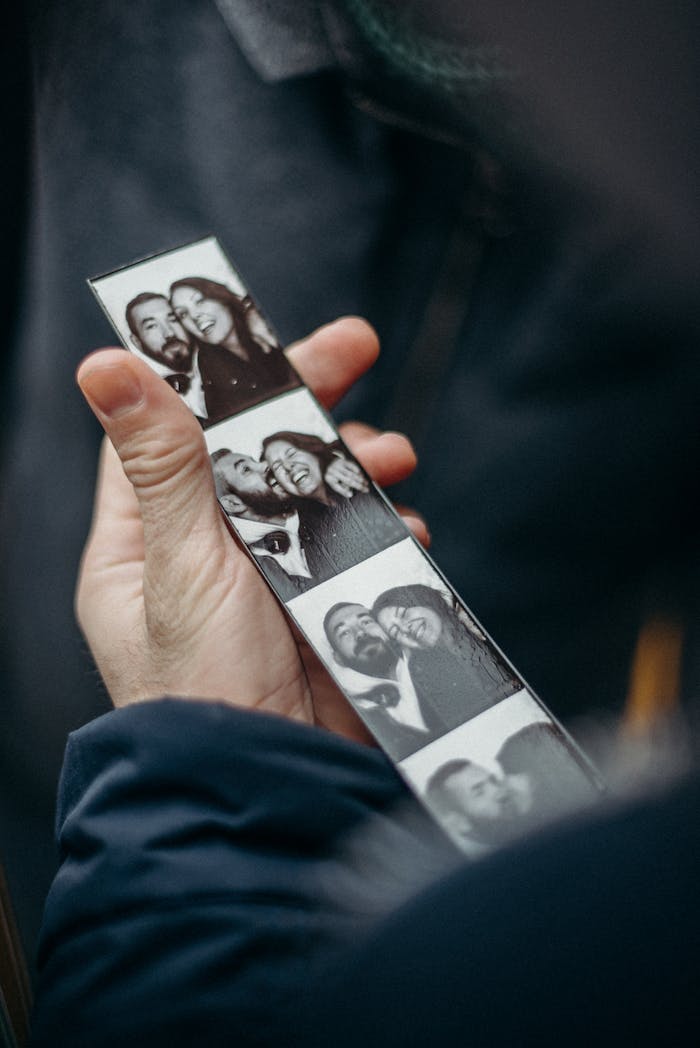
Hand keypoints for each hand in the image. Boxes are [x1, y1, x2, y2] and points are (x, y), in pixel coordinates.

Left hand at [76, 318, 427, 742]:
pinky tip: (402, 533)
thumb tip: (104, 363)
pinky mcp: (323, 603)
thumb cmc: (202, 684)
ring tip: (392, 454)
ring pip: (312, 492)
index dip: (215, 372)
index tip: (258, 326)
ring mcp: (269, 576)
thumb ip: (161, 463)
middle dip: (306, 398)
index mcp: (148, 535)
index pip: (176, 428)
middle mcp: (208, 548)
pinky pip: (354, 545)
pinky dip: (381, 530)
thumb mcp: (181, 562)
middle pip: (253, 448)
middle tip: (358, 344)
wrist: (270, 783)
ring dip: (354, 465)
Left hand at [324, 452, 369, 497]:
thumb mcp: (328, 482)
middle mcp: (332, 472)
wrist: (323, 458)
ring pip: (351, 474)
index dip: (344, 491)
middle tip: (366, 490)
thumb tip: (349, 494)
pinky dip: (357, 470)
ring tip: (366, 484)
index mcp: (328, 479)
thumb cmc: (328, 474)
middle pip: (347, 481)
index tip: (350, 495)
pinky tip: (362, 475)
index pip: (337, 487)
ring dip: (360, 479)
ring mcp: (337, 465)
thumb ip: (336, 489)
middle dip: (358, 486)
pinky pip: (351, 466)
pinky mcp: (342, 460)